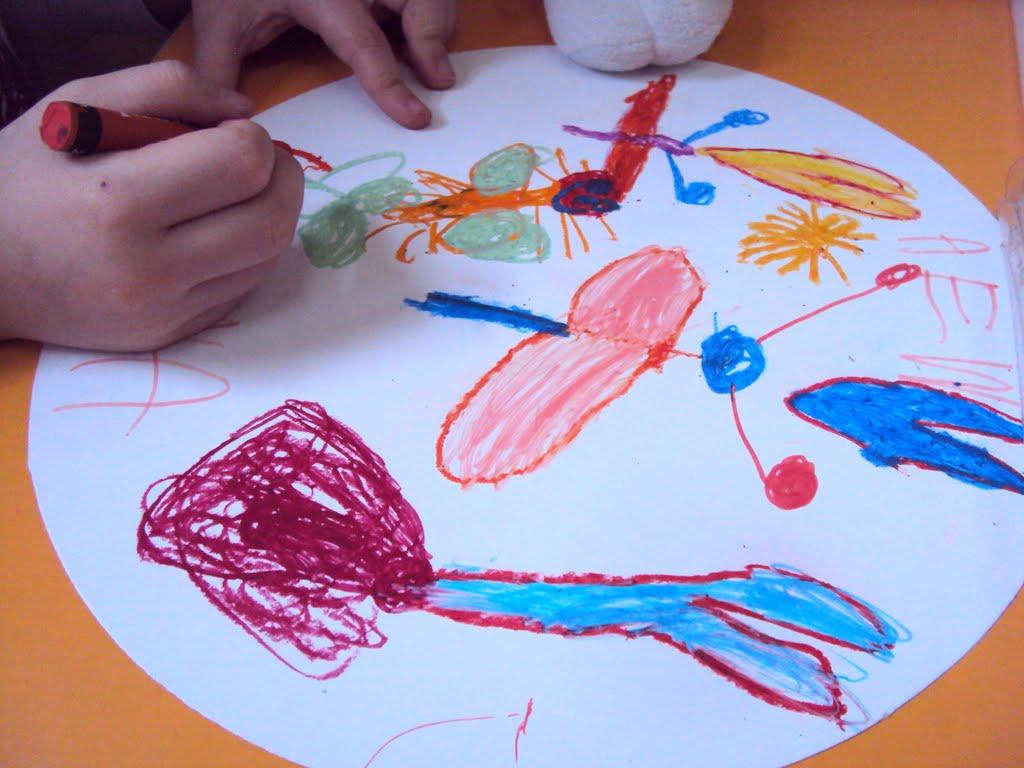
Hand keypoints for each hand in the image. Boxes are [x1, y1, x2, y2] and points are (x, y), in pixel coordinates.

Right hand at [0, 61, 303, 350]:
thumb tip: (248, 110)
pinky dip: (250, 252)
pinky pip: (244, 288)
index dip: (252, 137)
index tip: (230, 132)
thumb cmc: (28, 179)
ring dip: (274, 214)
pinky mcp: (174, 333)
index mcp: (120, 202)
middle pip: (271, 219)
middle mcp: (150, 267)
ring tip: (243, 192)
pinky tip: (221, 230)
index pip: (241, 163)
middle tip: (262, 159)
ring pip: (267, 258)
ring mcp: (165, 310)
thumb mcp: (80, 105)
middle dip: (283, 177)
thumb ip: (169, 88)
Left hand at [192, 0, 455, 128]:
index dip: (390, 85)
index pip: (364, 43)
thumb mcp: (218, 20)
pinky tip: (413, 33)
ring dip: (436, 23)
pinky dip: (428, 10)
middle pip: (420, 1)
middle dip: (434, 39)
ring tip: (428, 59)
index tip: (416, 119)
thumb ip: (216, 74)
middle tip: (437, 81)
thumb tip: (233, 123)